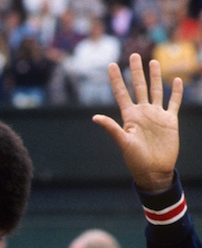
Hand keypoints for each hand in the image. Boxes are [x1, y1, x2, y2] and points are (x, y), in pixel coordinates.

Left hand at [92, 53, 182, 192]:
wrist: (154, 170)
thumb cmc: (135, 159)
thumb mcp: (123, 142)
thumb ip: (112, 128)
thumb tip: (94, 117)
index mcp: (129, 116)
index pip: (121, 93)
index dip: (116, 79)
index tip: (111, 64)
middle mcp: (142, 112)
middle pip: (138, 87)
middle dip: (136, 71)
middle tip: (133, 55)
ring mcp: (156, 115)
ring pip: (155, 90)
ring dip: (154, 77)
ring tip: (152, 62)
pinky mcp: (170, 120)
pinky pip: (173, 103)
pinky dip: (175, 92)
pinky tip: (175, 81)